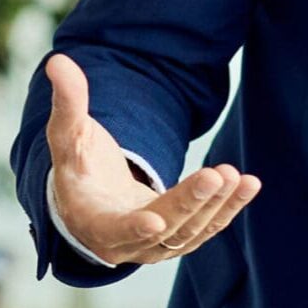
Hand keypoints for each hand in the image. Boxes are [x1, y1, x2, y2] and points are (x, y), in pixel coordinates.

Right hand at [41, 54, 258, 269]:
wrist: (94, 199)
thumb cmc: (78, 167)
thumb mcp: (68, 136)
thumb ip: (68, 104)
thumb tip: (58, 61)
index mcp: (93, 222)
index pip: (113, 231)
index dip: (132, 228)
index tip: (153, 221)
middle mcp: (126, 244)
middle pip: (163, 228)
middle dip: (190, 203)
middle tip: (215, 175)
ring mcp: (157, 246)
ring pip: (191, 232)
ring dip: (216, 205)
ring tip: (235, 174)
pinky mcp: (180, 237)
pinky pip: (209, 227)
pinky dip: (230, 207)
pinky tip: (250, 184)